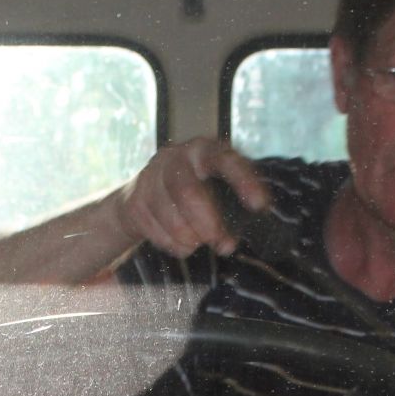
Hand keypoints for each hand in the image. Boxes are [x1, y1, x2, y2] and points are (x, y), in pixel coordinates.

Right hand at [109, 138, 270, 257]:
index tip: (260, 205)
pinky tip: (183, 245)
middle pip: (188, 192)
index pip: (224, 160)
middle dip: (208, 225)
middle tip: (223, 245)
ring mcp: (150, 177)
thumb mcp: (215, 186)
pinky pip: (155, 231)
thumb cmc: (193, 191)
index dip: (243, 181)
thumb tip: (229, 242)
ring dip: (191, 239)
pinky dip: (174, 245)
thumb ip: (231, 207)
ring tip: (200, 243)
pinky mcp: (134, 201)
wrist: (142, 193)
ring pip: (171, 218)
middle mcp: (174, 157)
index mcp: (203, 150)